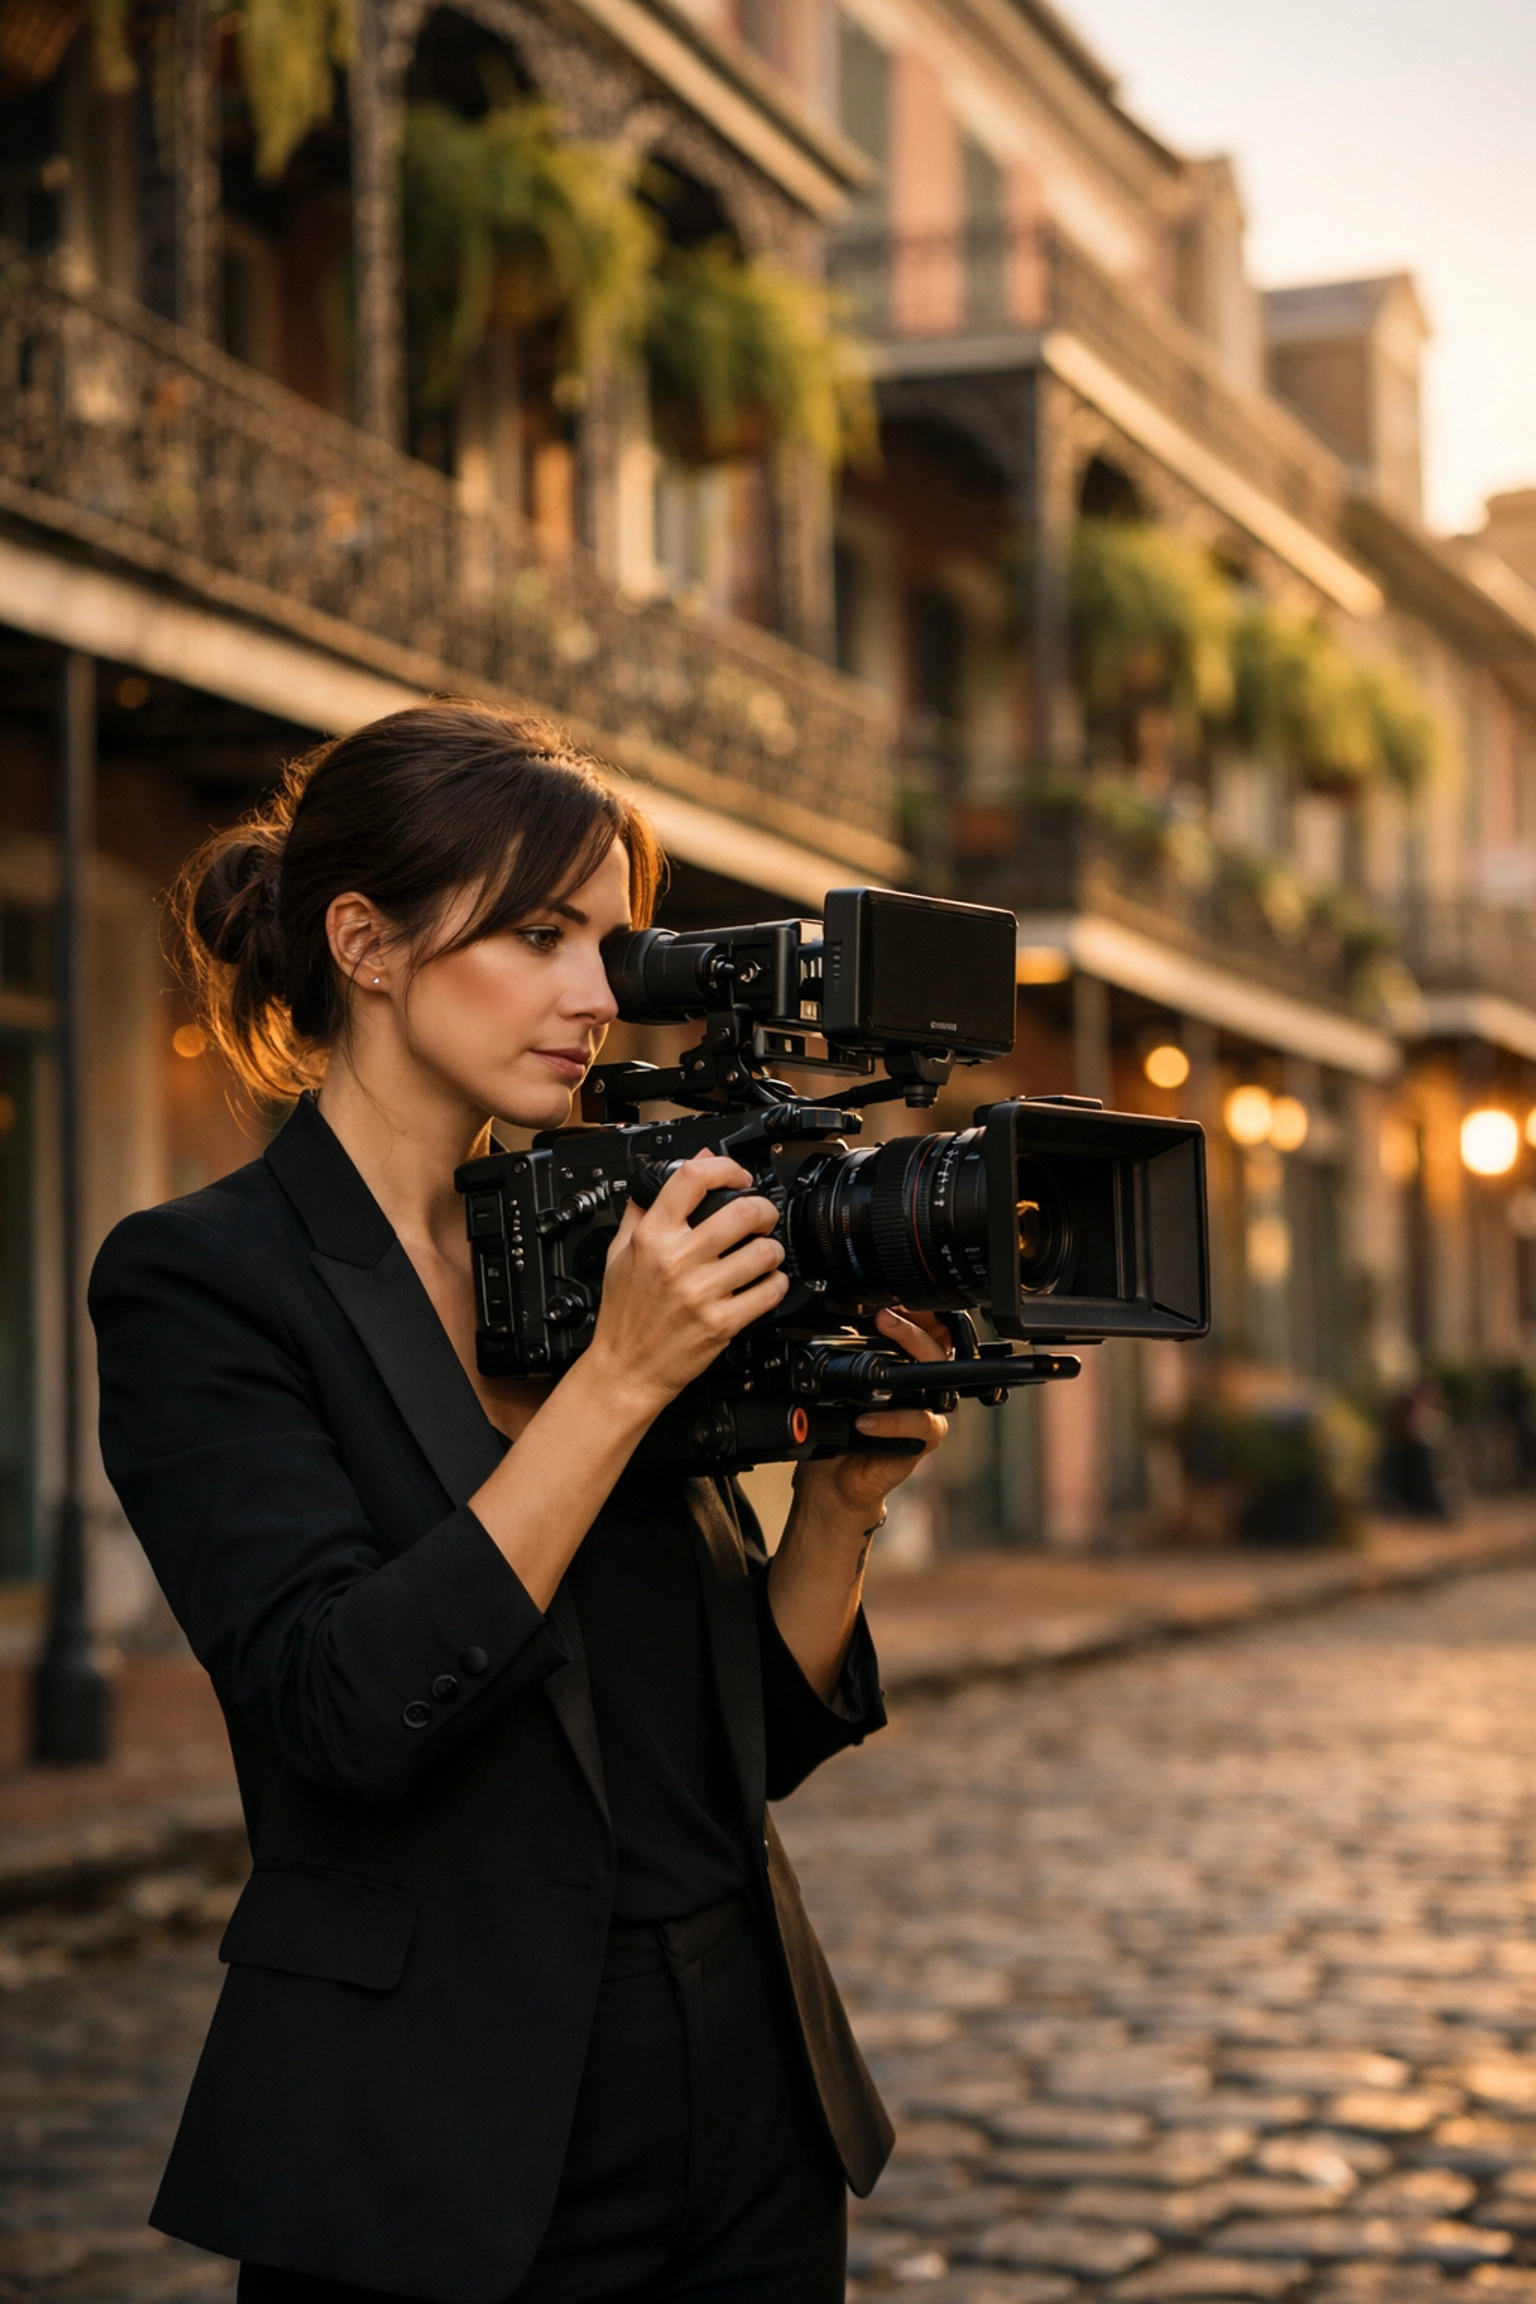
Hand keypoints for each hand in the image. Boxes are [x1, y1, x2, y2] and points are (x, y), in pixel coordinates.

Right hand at [585, 1151, 785, 1420]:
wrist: (626, 1369)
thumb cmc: (625, 1313)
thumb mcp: (620, 1251)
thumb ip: (646, 1206)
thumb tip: (684, 1166)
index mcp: (651, 1237)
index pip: (692, 1178)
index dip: (725, 1167)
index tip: (737, 1176)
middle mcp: (677, 1260)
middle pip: (742, 1211)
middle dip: (763, 1209)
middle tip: (763, 1217)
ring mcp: (701, 1292)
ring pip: (764, 1251)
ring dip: (773, 1250)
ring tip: (764, 1254)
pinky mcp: (721, 1323)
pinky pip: (769, 1291)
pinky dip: (776, 1284)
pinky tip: (764, 1284)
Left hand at [792, 1306, 951, 1527]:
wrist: (834, 1479)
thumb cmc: (840, 1429)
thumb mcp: (840, 1383)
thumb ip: (852, 1353)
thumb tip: (842, 1316)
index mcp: (907, 1368)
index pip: (929, 1330)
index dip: (919, 1312)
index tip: (892, 1300)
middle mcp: (922, 1387)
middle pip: (939, 1345)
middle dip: (916, 1324)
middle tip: (885, 1316)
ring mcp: (926, 1411)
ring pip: (937, 1377)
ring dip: (913, 1354)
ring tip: (883, 1350)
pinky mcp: (923, 1440)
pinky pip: (921, 1423)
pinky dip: (893, 1420)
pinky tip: (866, 1420)